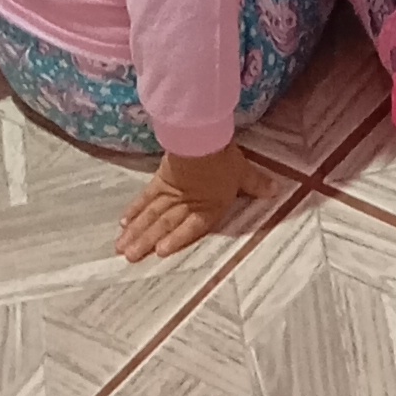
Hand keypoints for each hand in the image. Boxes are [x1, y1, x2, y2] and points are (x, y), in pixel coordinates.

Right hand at [118, 141, 259, 261]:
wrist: (202, 138)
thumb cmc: (224, 158)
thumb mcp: (244, 172)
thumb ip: (256, 184)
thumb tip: (274, 190)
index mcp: (208, 207)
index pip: (191, 228)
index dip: (176, 240)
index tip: (159, 252)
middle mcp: (186, 204)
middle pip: (164, 225)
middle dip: (146, 242)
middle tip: (128, 257)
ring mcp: (170, 193)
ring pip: (150, 215)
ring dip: (136, 231)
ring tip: (120, 246)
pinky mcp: (160, 179)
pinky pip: (145, 197)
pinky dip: (134, 209)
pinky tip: (123, 221)